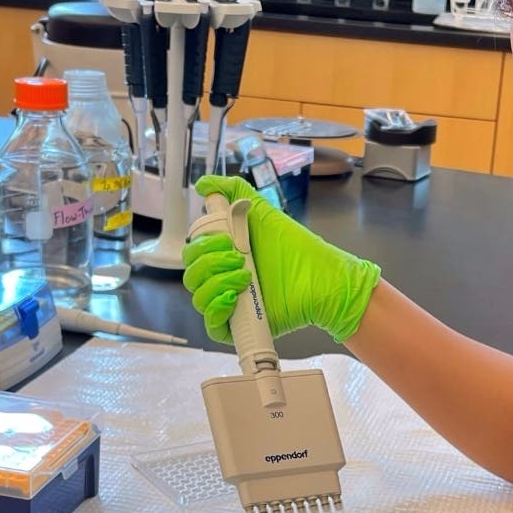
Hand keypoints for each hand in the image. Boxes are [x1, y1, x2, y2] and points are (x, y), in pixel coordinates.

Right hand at [182, 175, 380, 343]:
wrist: (320, 278)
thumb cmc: (295, 248)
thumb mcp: (262, 211)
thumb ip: (234, 191)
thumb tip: (203, 184)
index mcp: (223, 255)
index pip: (193, 253)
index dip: (201, 245)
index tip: (226, 239)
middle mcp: (222, 279)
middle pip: (192, 275)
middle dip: (210, 263)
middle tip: (239, 257)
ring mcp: (230, 304)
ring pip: (199, 299)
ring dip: (216, 284)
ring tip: (245, 277)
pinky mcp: (239, 328)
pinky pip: (211, 327)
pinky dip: (216, 311)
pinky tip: (232, 299)